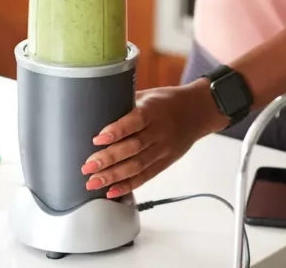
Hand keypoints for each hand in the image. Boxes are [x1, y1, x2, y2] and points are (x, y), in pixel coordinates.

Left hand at [80, 80, 228, 197]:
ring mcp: (163, 149)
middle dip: (108, 159)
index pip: (134, 121)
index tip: (97, 138)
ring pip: (138, 166)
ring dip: (114, 176)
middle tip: (87, 167)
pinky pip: (146, 176)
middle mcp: (159, 131)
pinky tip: (111, 191)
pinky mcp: (165, 162)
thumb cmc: (167, 101)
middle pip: (133, 148)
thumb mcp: (148, 95)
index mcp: (153, 110)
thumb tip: (94, 111)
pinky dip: (128, 185)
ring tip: (93, 182)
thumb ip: (125, 104)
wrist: (198, 112)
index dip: (116, 131)